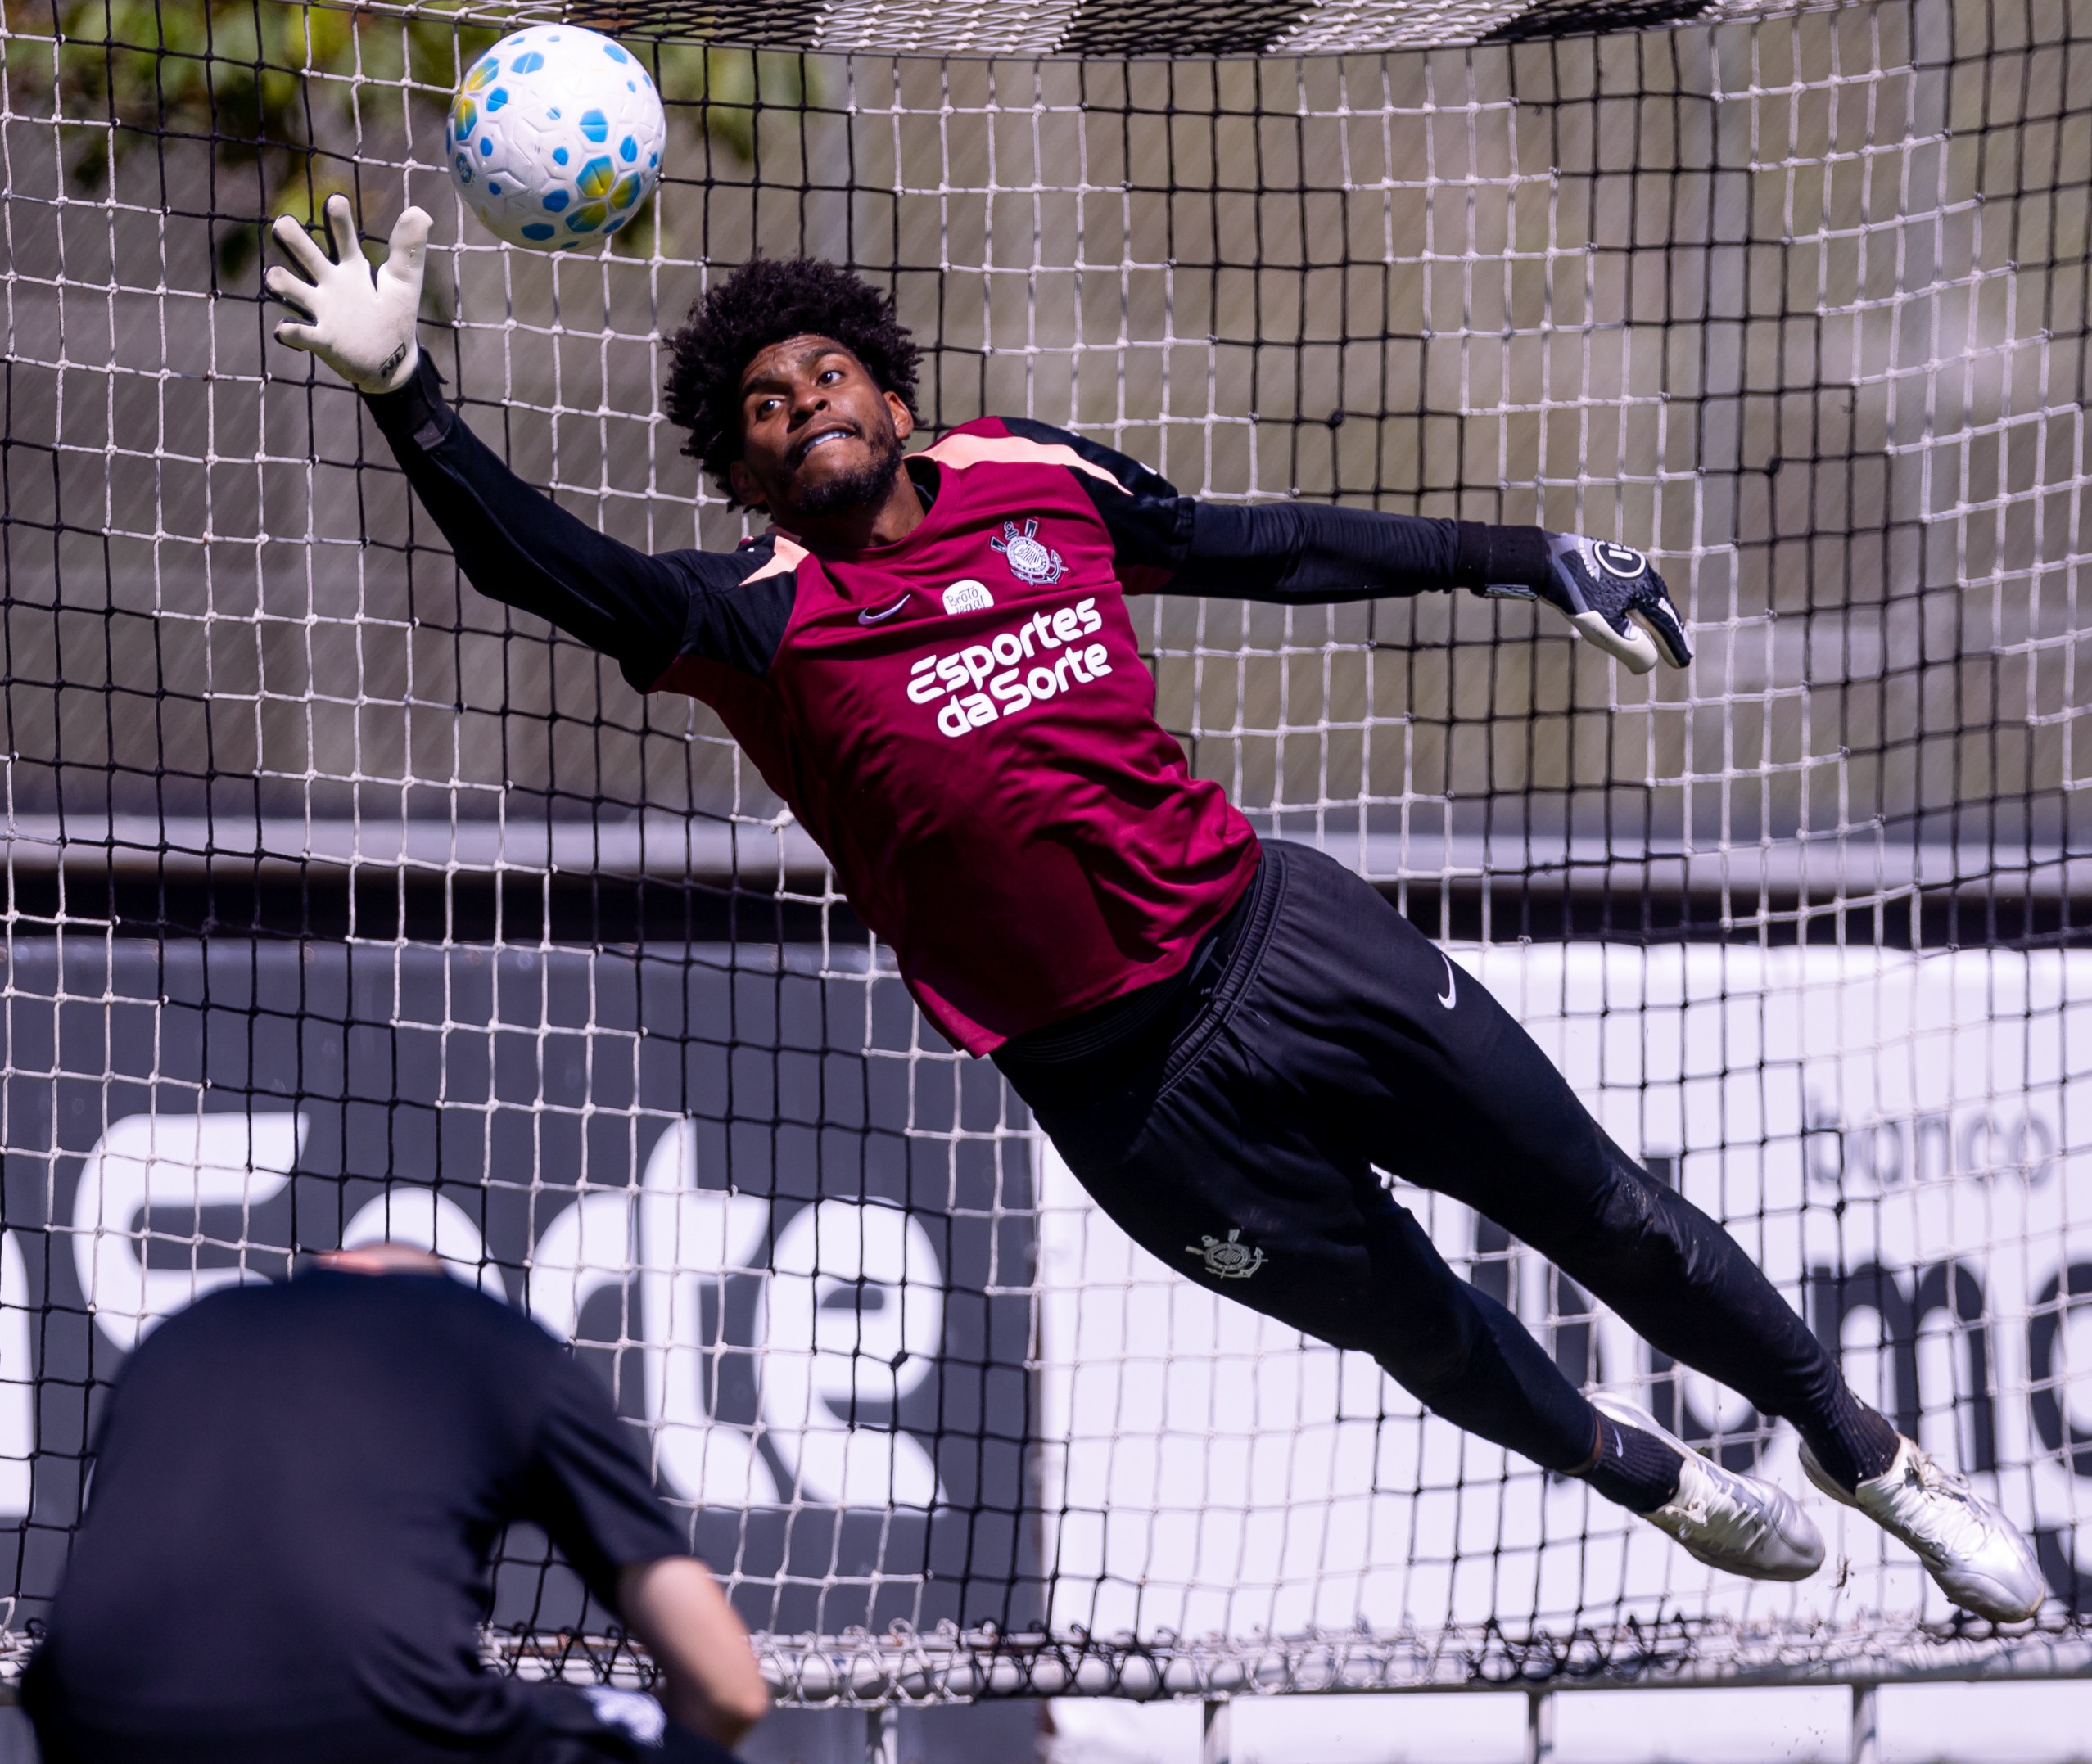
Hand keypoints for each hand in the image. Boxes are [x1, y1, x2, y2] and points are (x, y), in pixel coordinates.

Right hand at [267, 194, 428, 393]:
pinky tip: (284, 329)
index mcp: (353, 268)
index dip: (339, 220)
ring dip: (283, 283)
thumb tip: (420, 212)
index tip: (336, 200)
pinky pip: (301, 334)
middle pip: (308, 256)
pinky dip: (292, 332)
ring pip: (295, 290)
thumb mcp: (405, 283)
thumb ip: (408, 250)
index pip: (343, 237)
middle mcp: (332, 284)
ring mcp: (324, 310)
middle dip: (295, 240)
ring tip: (275, 277)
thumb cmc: (394, 316)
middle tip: (283, 223)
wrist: (390, 362)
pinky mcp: (322, 340)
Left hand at [1485, 534, 1691, 673]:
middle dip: (1670, 631)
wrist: (1547, 560)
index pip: (1666, 625)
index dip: (1675, 646)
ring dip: (1656, 615)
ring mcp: (1627, 563)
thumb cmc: (1575, 596)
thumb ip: (1630, 648)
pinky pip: (1633, 586)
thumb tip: (1649, 664)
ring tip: (1661, 630)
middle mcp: (1643, 573)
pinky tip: (1633, 606)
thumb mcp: (1604, 628)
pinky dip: (1639, 603)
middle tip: (1681, 650)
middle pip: (1661, 608)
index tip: (1683, 663)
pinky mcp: (1610, 559)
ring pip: (1647, 596)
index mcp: (1646, 590)